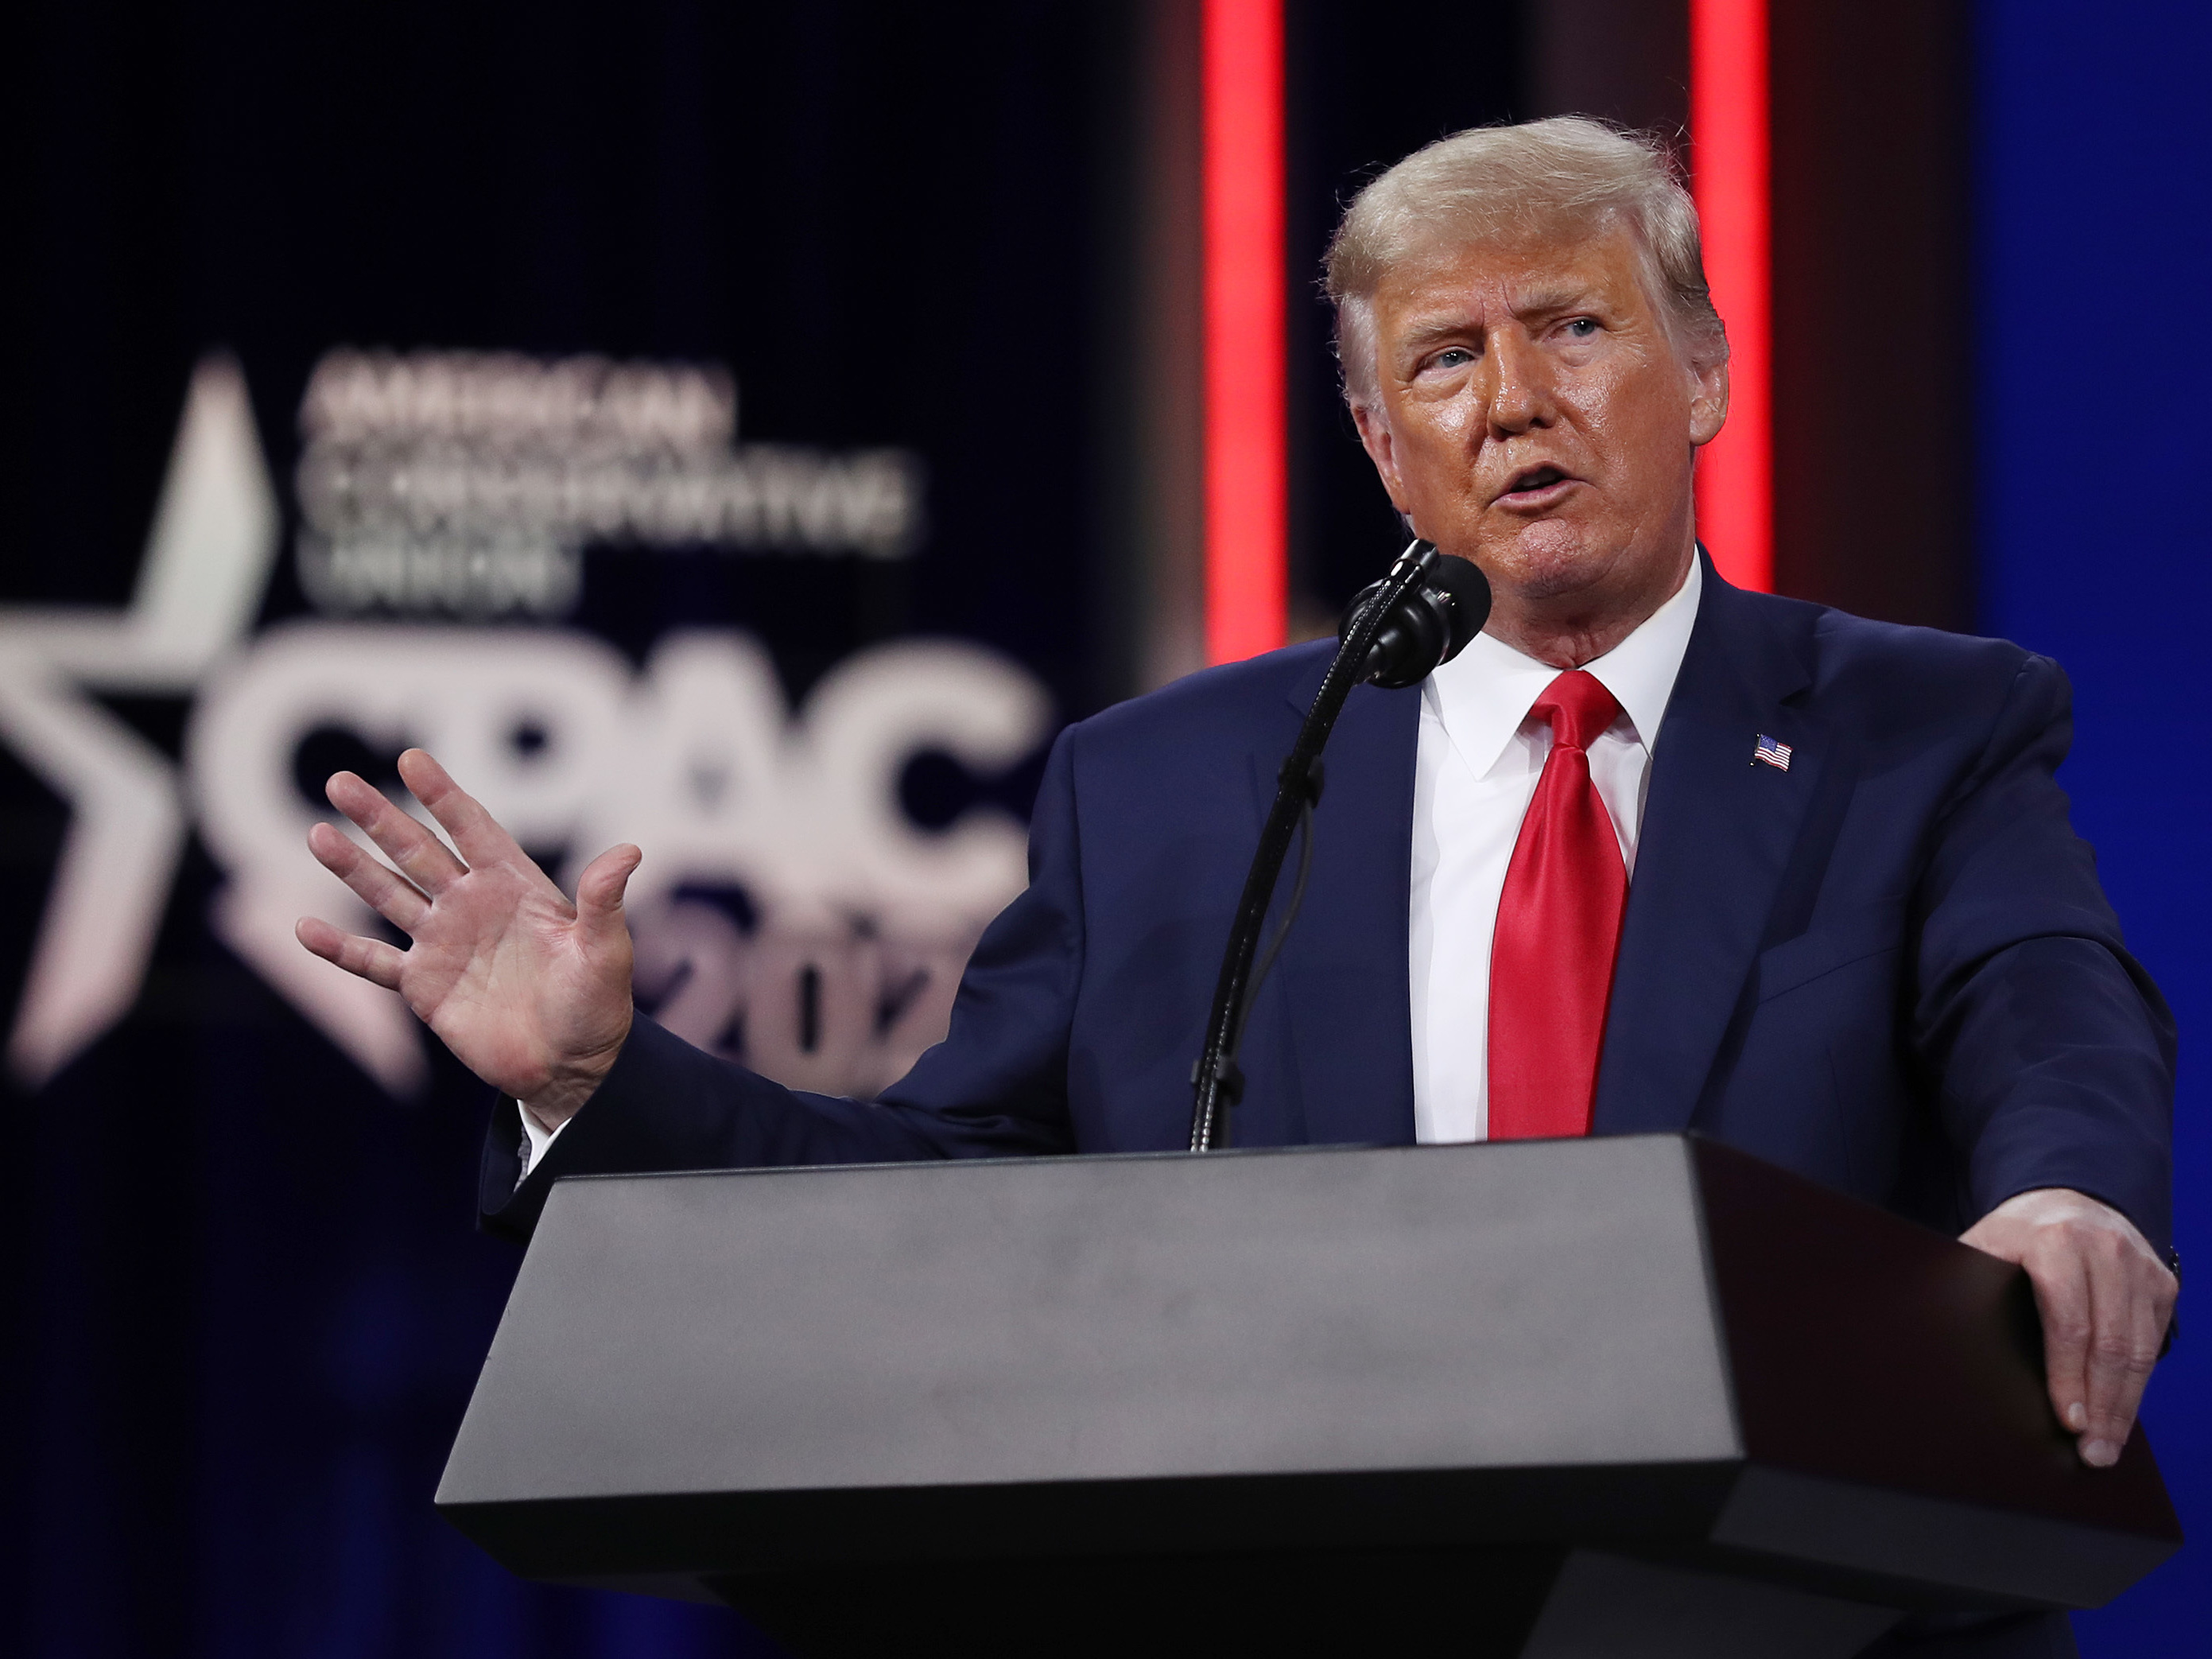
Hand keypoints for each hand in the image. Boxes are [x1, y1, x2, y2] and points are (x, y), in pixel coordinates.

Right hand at [295, 748, 639, 1129]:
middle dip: (380, 818)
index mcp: (515, 886)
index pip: (472, 829)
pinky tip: (305, 928)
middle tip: (339, 782)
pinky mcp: (424, 986)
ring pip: (388, 895)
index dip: (443, 795)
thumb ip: (604, 902)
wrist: (572, 1066)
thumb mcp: (606, 952)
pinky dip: (340, 948)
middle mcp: (472, 905)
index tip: (411, 759)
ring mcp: (443, 943)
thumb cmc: (598, 1005)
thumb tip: (629, 851)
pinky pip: (374, 962)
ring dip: (353, 867)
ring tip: (317, 833)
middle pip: (418, 851)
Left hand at [1960, 1188, 2176, 1467]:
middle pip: (2111, 1344)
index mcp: (2055, 1242)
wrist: (2068, 1199)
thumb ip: (1968, 1282)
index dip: (2068, 1376)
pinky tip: (2122, 1412)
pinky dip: (2139, 1383)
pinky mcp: (2161, 1283)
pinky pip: (2153, 1343)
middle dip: (2103, 1405)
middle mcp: (2106, 1251)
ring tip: (2108, 1446)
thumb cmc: (2016, 1234)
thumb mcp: (1984, 1245)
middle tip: (2092, 1452)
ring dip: (2126, 1405)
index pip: (2068, 1322)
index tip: (2068, 1421)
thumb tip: (1930, 1330)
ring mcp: (2140, 1267)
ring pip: (2139, 1350)